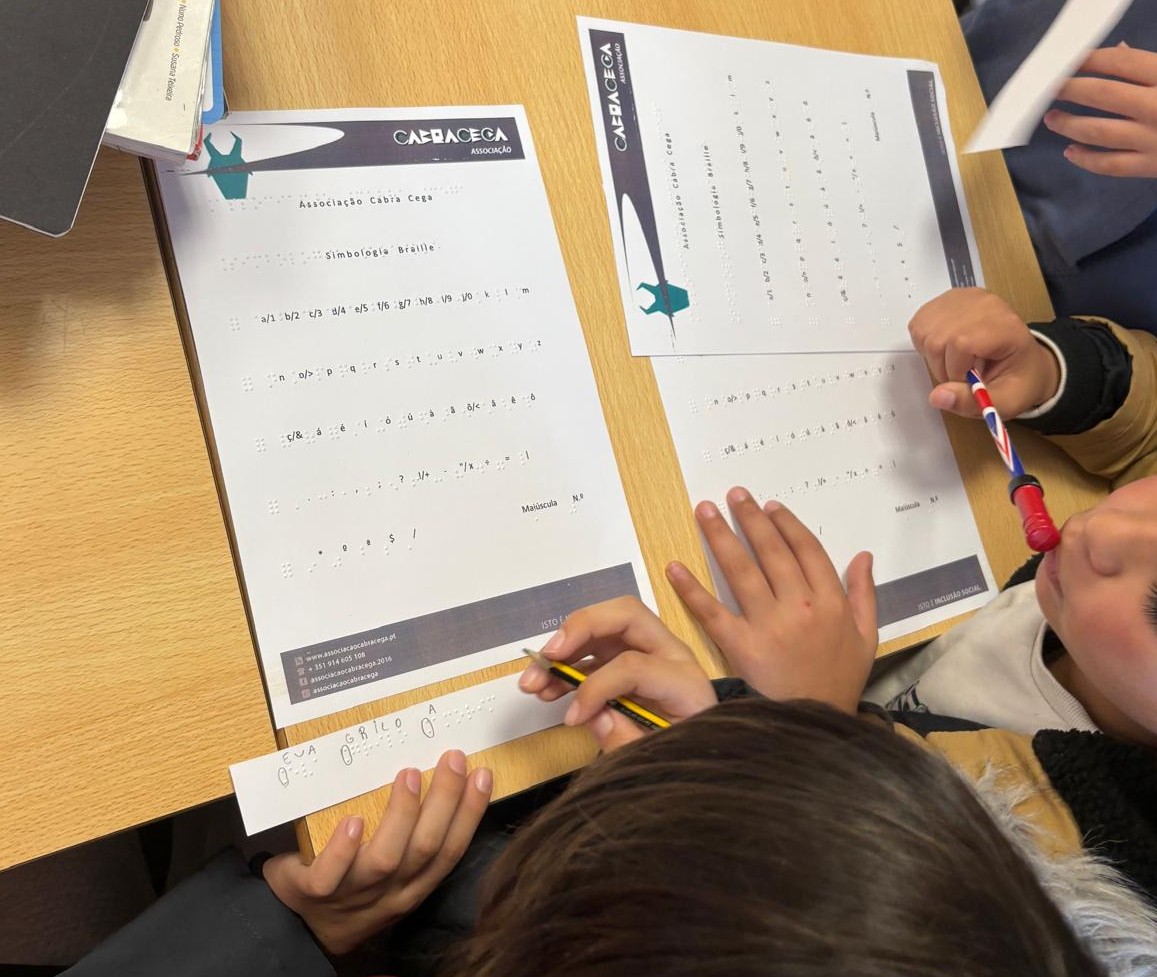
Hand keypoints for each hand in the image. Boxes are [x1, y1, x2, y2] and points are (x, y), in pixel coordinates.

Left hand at [263, 750, 491, 955]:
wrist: (304, 927)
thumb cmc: (355, 883)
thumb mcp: (393, 868)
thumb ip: (411, 834)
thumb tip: (435, 777)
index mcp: (415, 884)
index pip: (452, 848)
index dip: (470, 813)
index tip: (482, 774)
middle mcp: (391, 891)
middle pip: (426, 848)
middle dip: (445, 801)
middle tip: (452, 758)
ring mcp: (354, 893)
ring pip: (385, 859)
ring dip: (401, 815)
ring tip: (409, 775)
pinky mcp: (316, 891)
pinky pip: (330, 875)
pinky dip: (344, 849)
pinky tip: (354, 820)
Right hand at [518, 596, 716, 752]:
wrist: (711, 758)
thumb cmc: (691, 757)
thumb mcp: (665, 759)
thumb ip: (628, 740)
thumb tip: (592, 715)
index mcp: (685, 682)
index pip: (633, 665)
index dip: (596, 687)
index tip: (572, 718)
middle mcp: (671, 655)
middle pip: (625, 615)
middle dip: (581, 628)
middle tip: (548, 656)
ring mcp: (651, 653)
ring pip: (605, 625)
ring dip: (564, 646)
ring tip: (534, 680)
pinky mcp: (632, 661)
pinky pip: (596, 650)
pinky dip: (568, 663)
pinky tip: (547, 687)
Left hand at [666, 488, 876, 713]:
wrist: (815, 726)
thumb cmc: (839, 682)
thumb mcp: (867, 638)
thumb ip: (865, 594)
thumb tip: (863, 554)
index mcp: (831, 603)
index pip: (807, 550)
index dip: (787, 524)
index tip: (770, 506)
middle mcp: (800, 607)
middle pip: (772, 552)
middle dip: (751, 519)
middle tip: (734, 494)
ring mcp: (768, 626)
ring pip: (742, 571)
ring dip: (721, 537)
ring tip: (705, 510)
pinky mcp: (741, 647)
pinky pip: (712, 612)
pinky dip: (691, 588)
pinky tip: (674, 566)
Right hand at [908, 287, 1059, 417]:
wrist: (1025, 360)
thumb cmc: (1018, 380)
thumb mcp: (1004, 402)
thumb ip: (970, 402)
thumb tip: (936, 397)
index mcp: (1005, 327)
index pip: (961, 343)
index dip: (956, 369)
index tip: (968, 381)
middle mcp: (984, 305)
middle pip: (938, 339)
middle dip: (942, 366)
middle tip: (961, 375)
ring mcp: (964, 298)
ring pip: (924, 330)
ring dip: (932, 355)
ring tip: (953, 361)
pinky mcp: (948, 299)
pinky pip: (919, 323)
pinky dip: (925, 342)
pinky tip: (945, 347)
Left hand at [1045, 43, 1156, 177]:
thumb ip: (1152, 65)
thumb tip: (1117, 53)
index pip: (1121, 63)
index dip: (1090, 60)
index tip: (1067, 60)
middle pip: (1102, 94)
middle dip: (1069, 89)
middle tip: (1047, 88)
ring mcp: (1152, 139)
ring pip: (1098, 132)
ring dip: (1069, 124)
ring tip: (1052, 118)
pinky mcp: (1150, 166)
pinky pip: (1109, 165)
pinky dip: (1086, 159)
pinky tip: (1070, 151)